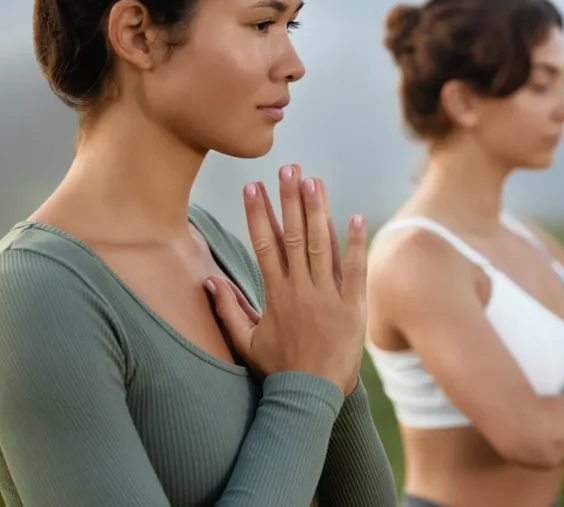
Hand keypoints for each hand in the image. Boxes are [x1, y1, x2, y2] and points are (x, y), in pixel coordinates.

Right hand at [205, 164, 367, 394]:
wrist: (311, 397)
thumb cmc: (280, 369)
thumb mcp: (247, 341)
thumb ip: (228, 309)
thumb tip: (207, 281)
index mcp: (276, 294)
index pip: (265, 244)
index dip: (259, 214)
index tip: (253, 186)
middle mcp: (301, 289)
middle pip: (294, 236)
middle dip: (290, 199)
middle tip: (287, 167)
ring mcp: (328, 296)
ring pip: (323, 245)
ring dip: (319, 210)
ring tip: (314, 180)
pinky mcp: (353, 306)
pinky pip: (355, 269)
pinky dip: (356, 243)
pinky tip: (355, 216)